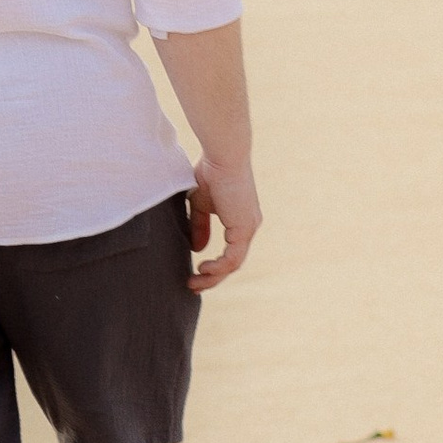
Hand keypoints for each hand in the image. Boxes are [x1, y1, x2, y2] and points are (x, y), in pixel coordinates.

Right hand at [185, 153, 260, 291]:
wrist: (222, 156)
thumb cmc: (210, 172)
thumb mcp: (200, 204)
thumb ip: (199, 226)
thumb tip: (197, 248)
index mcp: (240, 219)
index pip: (230, 250)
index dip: (214, 265)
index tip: (195, 272)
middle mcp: (248, 226)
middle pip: (232, 262)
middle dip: (212, 277)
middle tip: (194, 286)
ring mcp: (248, 228)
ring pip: (233, 264)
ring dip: (213, 276)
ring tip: (195, 283)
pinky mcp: (244, 228)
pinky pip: (232, 258)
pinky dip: (218, 267)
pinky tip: (203, 269)